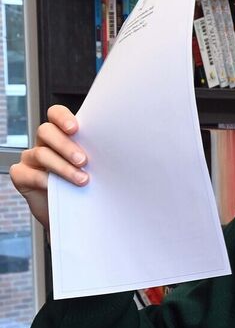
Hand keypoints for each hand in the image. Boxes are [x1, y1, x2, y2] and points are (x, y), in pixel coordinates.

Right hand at [10, 105, 88, 230]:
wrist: (73, 213)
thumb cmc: (87, 185)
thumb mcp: (95, 167)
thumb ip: (98, 154)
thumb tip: (119, 149)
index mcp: (63, 134)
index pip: (56, 114)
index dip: (62, 118)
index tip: (75, 128)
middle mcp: (45, 143)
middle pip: (46, 131)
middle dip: (65, 145)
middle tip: (83, 160)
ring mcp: (31, 158)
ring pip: (41, 153)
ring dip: (63, 167)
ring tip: (82, 180)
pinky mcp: (22, 175)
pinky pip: (29, 173)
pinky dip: (44, 180)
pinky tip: (57, 187)